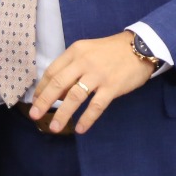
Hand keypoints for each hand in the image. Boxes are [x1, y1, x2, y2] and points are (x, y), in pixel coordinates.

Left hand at [29, 31, 155, 133]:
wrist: (140, 47)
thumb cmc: (110, 51)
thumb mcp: (87, 52)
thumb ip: (72, 68)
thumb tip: (58, 93)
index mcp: (75, 52)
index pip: (52, 71)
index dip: (42, 88)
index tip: (35, 101)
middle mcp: (84, 62)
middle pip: (58, 84)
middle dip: (44, 101)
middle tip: (35, 115)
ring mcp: (98, 75)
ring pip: (75, 97)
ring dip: (62, 114)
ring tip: (54, 127)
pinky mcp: (112, 86)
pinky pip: (96, 106)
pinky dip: (87, 118)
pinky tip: (80, 128)